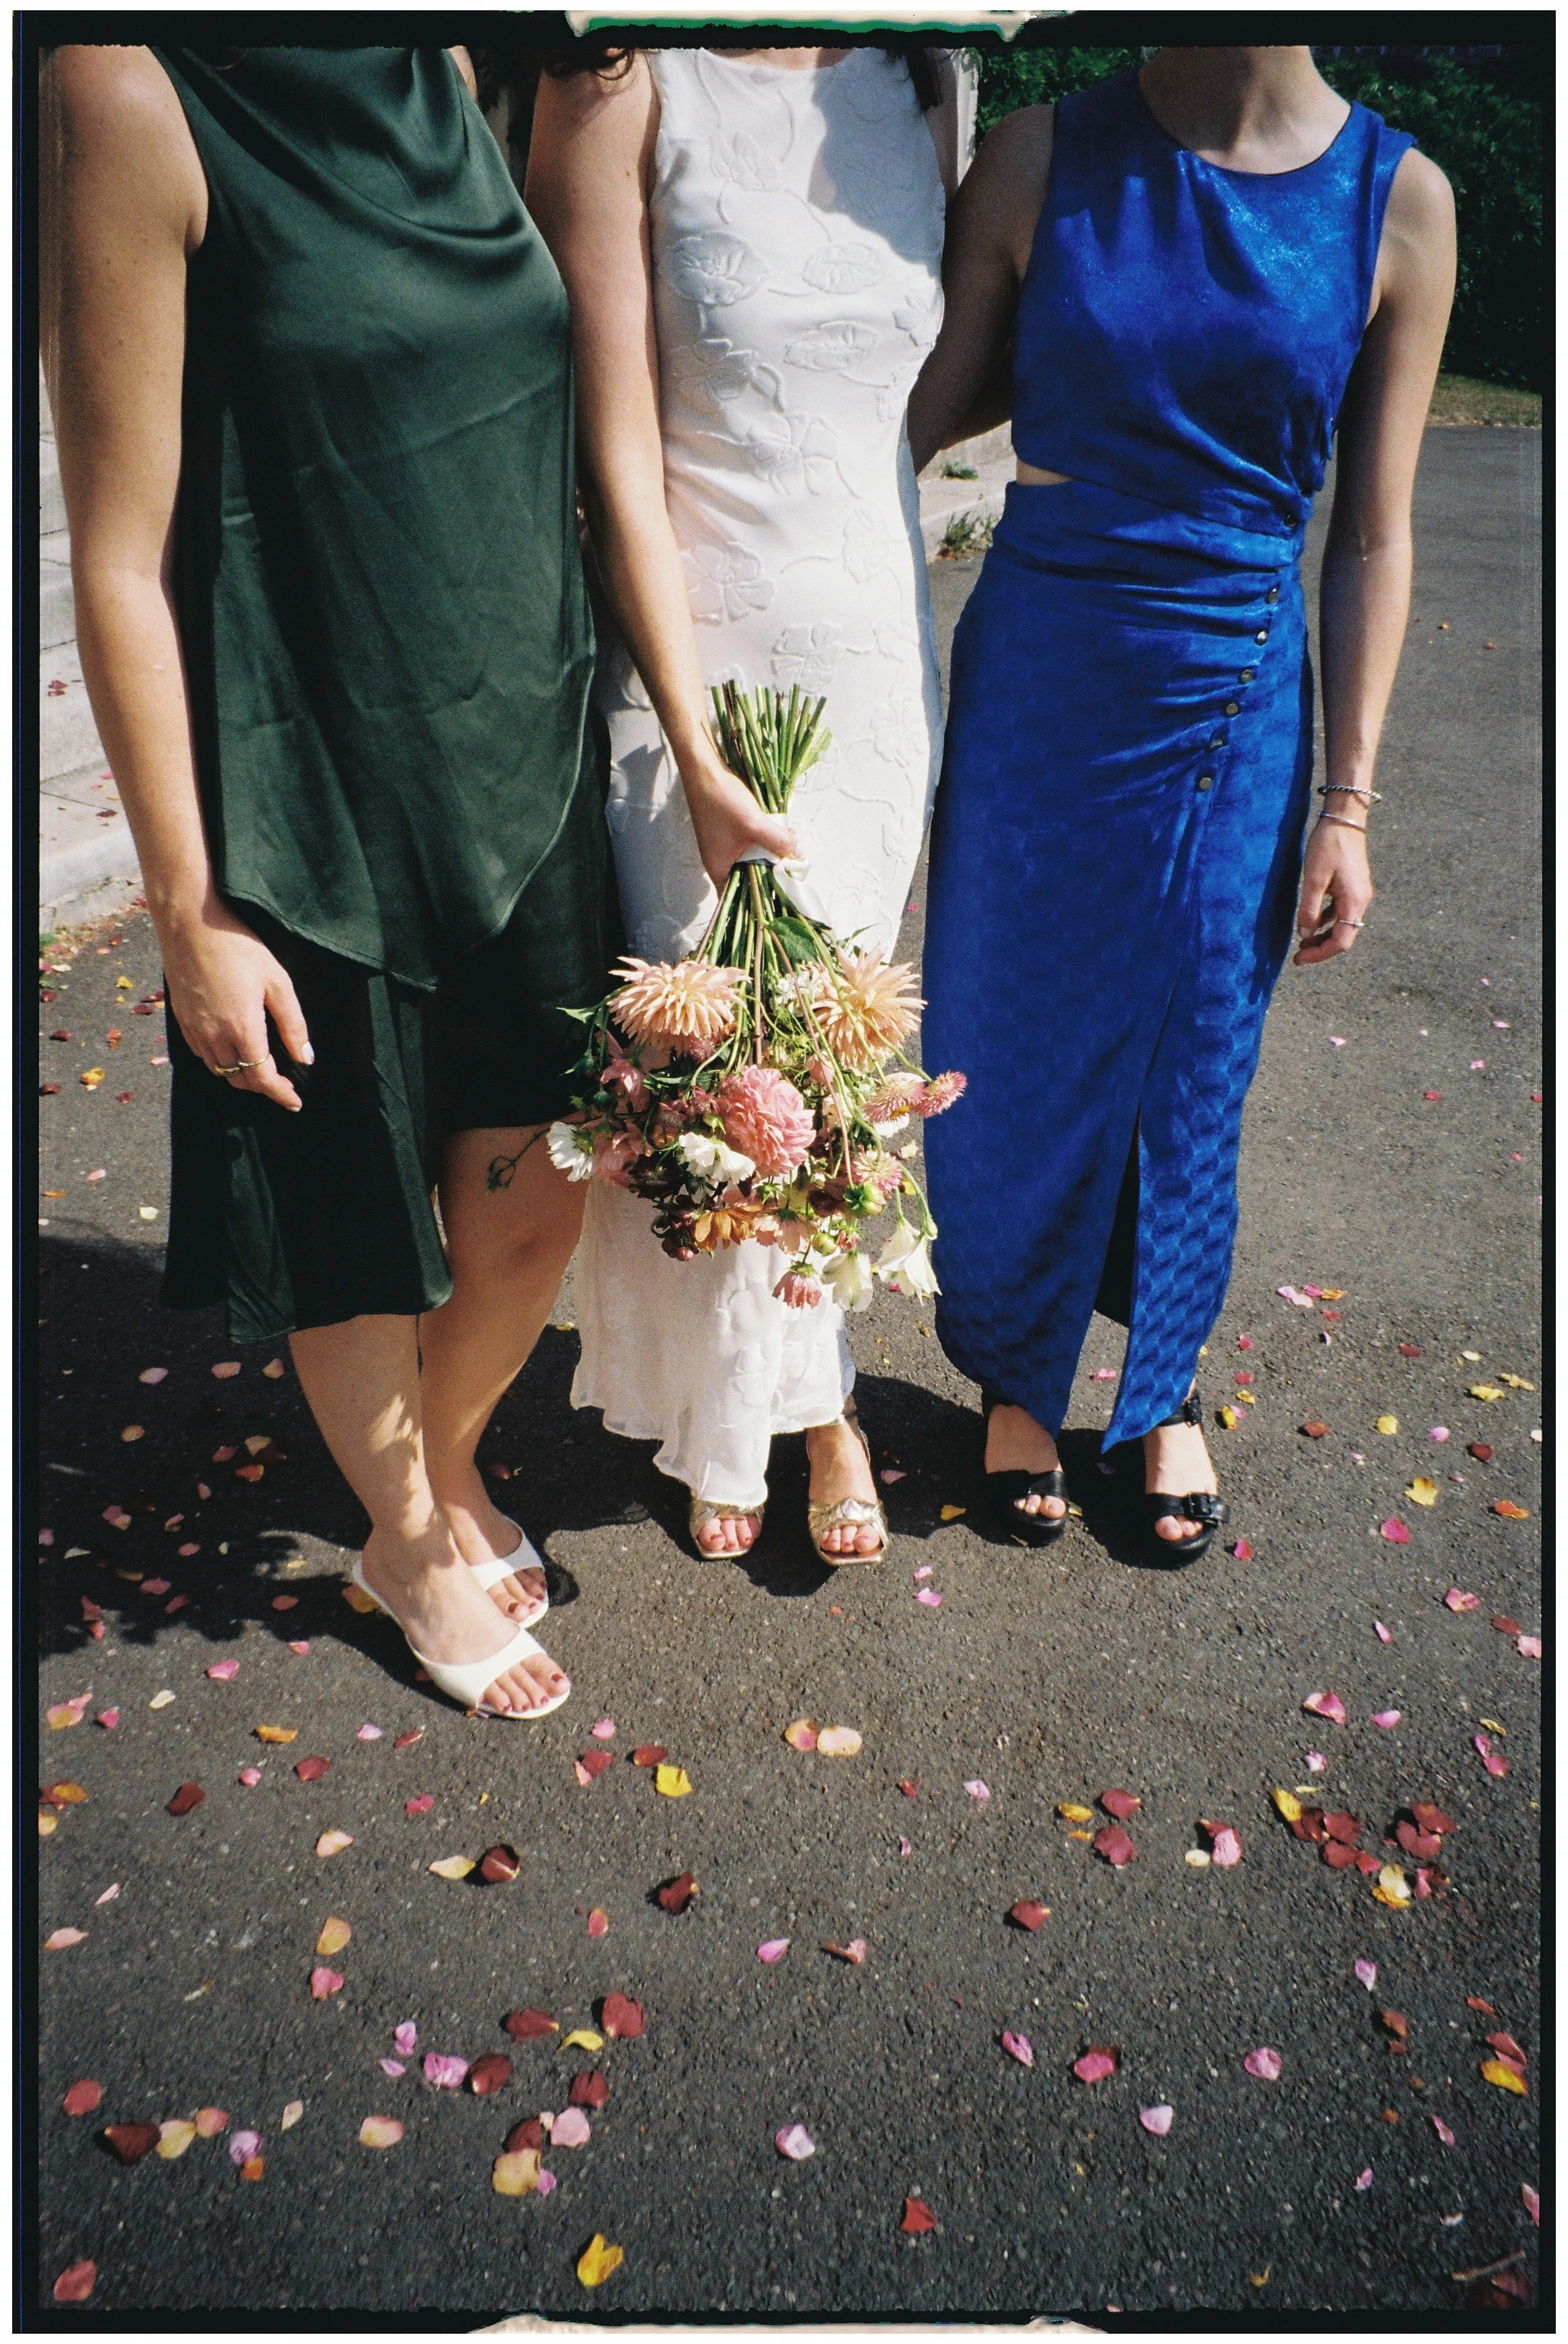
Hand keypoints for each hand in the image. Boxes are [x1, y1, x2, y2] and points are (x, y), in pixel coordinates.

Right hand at [161, 897, 312, 1109]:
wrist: (191, 923)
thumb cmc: (239, 946)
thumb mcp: (278, 982)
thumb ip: (293, 1024)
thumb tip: (305, 1058)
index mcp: (242, 1029)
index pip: (262, 1078)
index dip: (280, 1094)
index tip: (295, 1102)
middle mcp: (214, 1036)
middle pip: (239, 1079)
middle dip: (263, 1087)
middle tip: (284, 1084)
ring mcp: (194, 1029)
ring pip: (219, 1070)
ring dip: (241, 1075)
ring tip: (261, 1068)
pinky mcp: (181, 1020)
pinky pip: (202, 1054)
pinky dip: (220, 1061)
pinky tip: (233, 1048)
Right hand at [681, 752, 797, 890]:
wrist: (705, 771)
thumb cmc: (722, 801)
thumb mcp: (754, 825)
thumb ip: (777, 842)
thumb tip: (799, 855)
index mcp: (719, 869)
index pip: (739, 898)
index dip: (760, 899)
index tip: (781, 895)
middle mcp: (720, 862)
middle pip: (750, 878)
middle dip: (772, 872)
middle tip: (793, 866)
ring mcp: (724, 847)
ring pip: (753, 859)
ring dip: (772, 853)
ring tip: (791, 846)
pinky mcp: (730, 833)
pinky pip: (751, 844)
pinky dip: (766, 841)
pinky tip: (781, 832)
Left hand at [1294, 816, 1373, 964]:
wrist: (1344, 818)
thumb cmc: (1328, 845)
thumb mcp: (1314, 879)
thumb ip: (1309, 909)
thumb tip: (1305, 935)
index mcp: (1354, 902)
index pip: (1341, 941)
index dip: (1320, 955)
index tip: (1299, 959)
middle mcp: (1361, 901)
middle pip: (1343, 936)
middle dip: (1321, 948)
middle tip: (1298, 955)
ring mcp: (1358, 894)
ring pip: (1341, 925)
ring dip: (1323, 935)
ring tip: (1301, 941)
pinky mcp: (1352, 887)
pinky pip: (1340, 912)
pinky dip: (1325, 920)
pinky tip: (1310, 921)